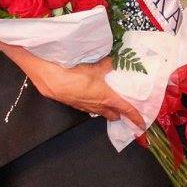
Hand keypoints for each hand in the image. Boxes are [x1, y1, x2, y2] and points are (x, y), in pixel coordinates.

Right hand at [0, 44, 140, 122]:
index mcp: (104, 96)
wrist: (45, 73)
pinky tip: (89, 99)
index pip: (124, 108)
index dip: (134, 116)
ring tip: (110, 107)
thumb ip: (106, 64)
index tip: (142, 123)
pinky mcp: (69, 102)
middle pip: (110, 113)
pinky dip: (91, 105)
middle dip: (118, 115)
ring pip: (96, 111)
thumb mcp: (93, 64)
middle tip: (125, 113)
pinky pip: (85, 107)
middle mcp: (94, 104)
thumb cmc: (72, 69)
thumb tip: (114, 62)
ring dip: (104, 110)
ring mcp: (80, 105)